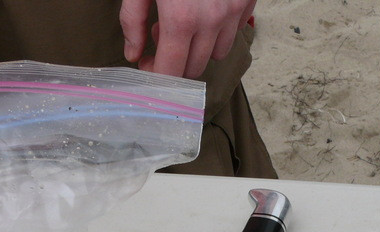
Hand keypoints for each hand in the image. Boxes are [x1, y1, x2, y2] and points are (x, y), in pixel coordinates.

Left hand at [120, 0, 256, 79]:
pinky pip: (234, 32)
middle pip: (195, 68)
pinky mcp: (247, 1)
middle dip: (175, 62)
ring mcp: (233, 12)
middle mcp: (212, 21)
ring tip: (183, 23)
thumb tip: (133, 52)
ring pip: (217, 54)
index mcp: (181, 18)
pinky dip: (218, 31)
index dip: (157, 75)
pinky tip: (203, 12)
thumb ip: (132, 20)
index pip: (172, 70)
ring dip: (198, 48)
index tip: (148, 65)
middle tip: (160, 39)